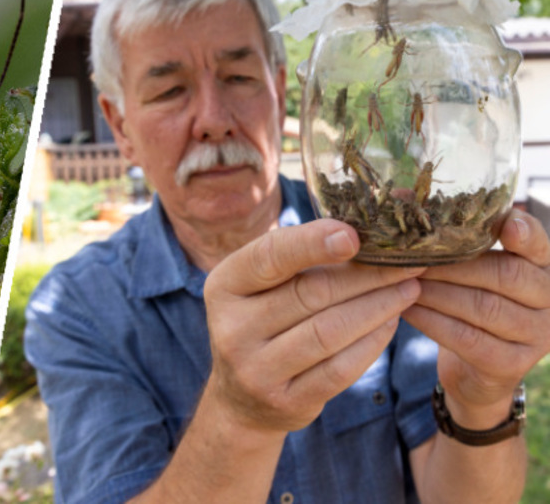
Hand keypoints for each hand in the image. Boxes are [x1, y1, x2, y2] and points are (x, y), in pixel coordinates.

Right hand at [203, 218, 422, 433]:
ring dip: (378, 307)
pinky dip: (372, 343)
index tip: (356, 235)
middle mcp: (231, 328)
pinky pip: (340, 369)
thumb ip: (293, 260)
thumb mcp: (257, 287)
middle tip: (407, 263)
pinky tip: (391, 322)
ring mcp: (256, 369)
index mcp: (223, 286)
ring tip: (408, 289)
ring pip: (329, 331)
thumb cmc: (261, 322)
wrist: (241, 399)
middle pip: (310, 293)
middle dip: (366, 276)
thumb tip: (358, 231)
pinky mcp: (286, 401)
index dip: (313, 242)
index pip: (269, 256)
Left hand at [403, 210, 549, 425]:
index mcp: (542, 269)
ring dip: (437, 293)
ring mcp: (536, 336)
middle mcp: (549, 302)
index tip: (506, 225)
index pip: (539, 246)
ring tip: (404, 282)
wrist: (475, 369)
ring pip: (484, 307)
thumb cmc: (468, 303)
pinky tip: (406, 310)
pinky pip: (468, 338)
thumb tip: (399, 194)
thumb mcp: (471, 270)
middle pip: (506, 275)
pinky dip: (433, 322)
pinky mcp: (512, 364)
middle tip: (413, 259)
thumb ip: (454, 238)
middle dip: (454, 266)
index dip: (525, 234)